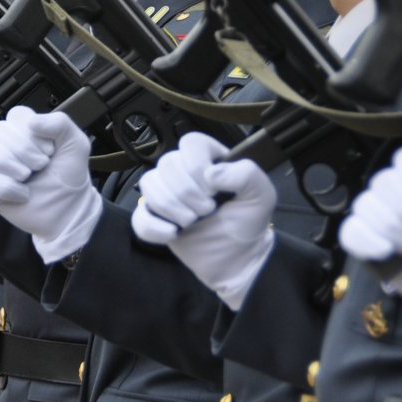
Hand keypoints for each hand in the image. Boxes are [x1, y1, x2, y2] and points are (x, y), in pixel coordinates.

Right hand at [0, 108, 102, 263]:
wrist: (68, 211)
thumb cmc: (69, 176)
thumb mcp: (75, 144)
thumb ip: (60, 123)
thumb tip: (31, 122)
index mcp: (22, 129)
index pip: (15, 115)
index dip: (32, 133)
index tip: (50, 150)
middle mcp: (2, 143)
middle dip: (24, 150)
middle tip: (41, 165)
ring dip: (10, 165)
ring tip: (27, 177)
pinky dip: (8, 189)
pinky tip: (22, 195)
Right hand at [131, 132, 276, 310]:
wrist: (238, 259)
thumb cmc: (249, 223)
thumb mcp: (262, 196)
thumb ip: (247, 174)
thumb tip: (210, 174)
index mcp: (209, 159)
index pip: (190, 142)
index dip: (196, 165)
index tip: (213, 190)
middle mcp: (184, 172)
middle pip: (167, 164)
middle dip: (187, 192)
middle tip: (208, 210)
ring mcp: (166, 194)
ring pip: (149, 185)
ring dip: (172, 208)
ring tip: (192, 222)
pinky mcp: (154, 218)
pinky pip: (139, 217)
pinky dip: (154, 227)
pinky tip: (173, 234)